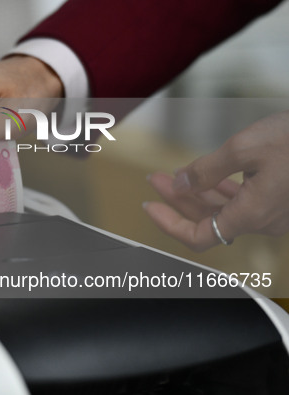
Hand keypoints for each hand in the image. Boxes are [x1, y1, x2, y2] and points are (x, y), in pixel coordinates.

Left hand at [144, 110, 288, 251]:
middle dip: (178, 199)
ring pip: (225, 210)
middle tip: (158, 179)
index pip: (199, 236)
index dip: (169, 224)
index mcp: (253, 215)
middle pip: (208, 220)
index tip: (150, 207)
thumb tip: (180, 184)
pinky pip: (243, 202)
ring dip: (197, 193)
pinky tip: (206, 178)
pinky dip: (220, 191)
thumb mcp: (244, 148)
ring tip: (174, 175)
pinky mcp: (280, 200)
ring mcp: (274, 212)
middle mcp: (263, 221)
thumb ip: (206, 170)